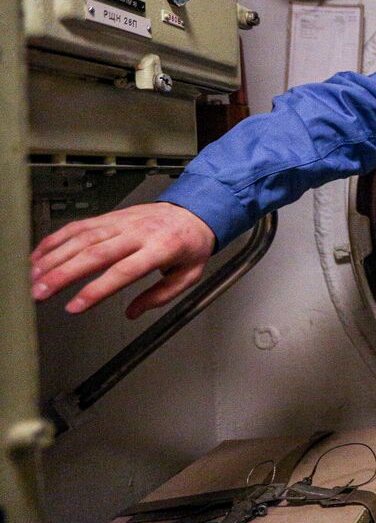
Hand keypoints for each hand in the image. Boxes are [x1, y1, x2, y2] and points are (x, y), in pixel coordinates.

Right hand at [30, 202, 215, 318]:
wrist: (195, 210)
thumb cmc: (191, 245)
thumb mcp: (189, 275)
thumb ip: (161, 295)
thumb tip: (133, 312)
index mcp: (161, 249)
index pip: (123, 271)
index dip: (96, 290)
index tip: (74, 307)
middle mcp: (137, 233)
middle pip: (95, 254)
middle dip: (63, 274)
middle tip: (41, 293)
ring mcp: (121, 222)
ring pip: (82, 238)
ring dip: (54, 257)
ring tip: (34, 277)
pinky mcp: (110, 216)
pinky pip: (79, 226)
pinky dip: (56, 239)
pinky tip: (40, 254)